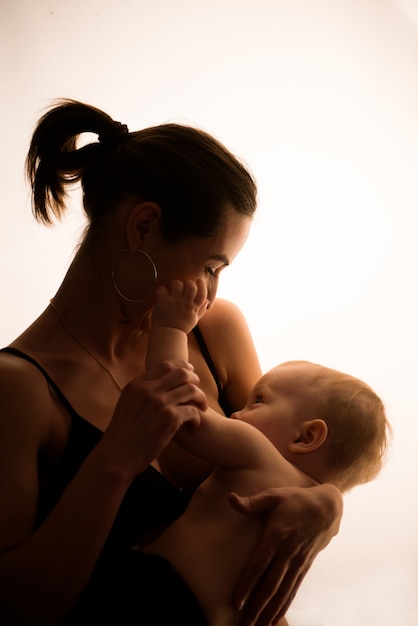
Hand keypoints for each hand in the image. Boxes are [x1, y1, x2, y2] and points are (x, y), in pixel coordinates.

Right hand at [100, 360, 206, 478]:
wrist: (117, 455)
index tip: (190, 372)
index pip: (165, 365)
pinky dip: (196, 420)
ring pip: (192, 390)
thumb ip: (141, 392)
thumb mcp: (126, 404)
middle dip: (194, 380)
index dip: (182, 366)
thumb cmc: (122, 435)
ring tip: (201, 409)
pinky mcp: (171, 418)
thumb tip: (157, 385)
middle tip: (197, 392)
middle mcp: (150, 390)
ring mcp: (161, 403)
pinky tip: (192, 429)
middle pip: (182, 374)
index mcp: (137, 385)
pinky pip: (193, 411)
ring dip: (200, 399)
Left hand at [152, 279, 208, 333]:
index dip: (201, 285)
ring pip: (177, 284)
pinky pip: (162, 289)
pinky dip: (161, 290)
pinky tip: (162, 294)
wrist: (167, 335)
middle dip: (187, 283)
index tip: (198, 280)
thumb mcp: (194, 320)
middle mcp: (185, 304)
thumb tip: (207, 301)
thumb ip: (201, 310)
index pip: (202, 293)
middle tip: (182, 286)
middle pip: (191, 286)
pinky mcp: (163, 302)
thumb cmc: (181, 327)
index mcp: (193, 308)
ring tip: (171, 289)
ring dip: (174, 284)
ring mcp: (174, 302)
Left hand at [229, 484, 342, 625]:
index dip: (248, 583)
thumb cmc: (296, 500)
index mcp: (277, 534)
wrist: (328, 507)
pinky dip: (283, 605)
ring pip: (282, 591)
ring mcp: (298, 561)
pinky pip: (293, 590)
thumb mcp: (274, 495)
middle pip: (270, 584)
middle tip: (243, 624)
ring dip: (269, 611)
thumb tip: (230, 499)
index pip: (259, 563)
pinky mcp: (305, 567)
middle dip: (256, 606)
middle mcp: (288, 552)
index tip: (236, 601)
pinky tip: (274, 618)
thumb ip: (252, 502)